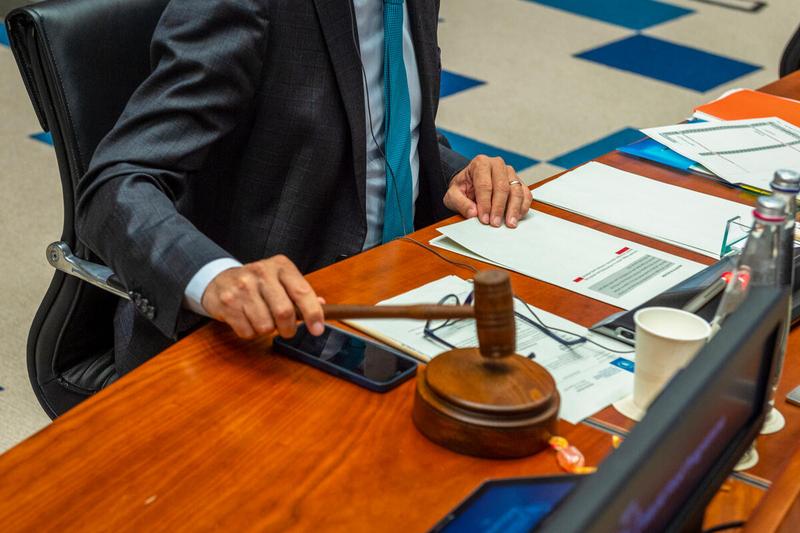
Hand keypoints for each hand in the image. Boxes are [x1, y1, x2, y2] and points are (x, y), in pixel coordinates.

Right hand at [201, 255, 324, 339]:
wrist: (219, 279)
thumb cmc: (257, 283)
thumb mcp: (280, 279)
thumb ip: (300, 292)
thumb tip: (322, 305)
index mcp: (280, 266)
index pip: (302, 291)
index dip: (313, 313)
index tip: (317, 329)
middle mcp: (261, 272)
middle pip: (284, 312)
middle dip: (288, 328)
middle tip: (287, 330)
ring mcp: (243, 287)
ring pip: (265, 325)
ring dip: (267, 330)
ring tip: (262, 319)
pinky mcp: (228, 302)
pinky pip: (247, 331)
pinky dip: (251, 332)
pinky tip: (247, 319)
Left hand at [443, 155, 532, 227]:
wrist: (470, 184)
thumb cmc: (463, 188)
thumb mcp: (452, 195)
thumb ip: (460, 203)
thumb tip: (473, 212)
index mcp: (480, 163)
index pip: (485, 185)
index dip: (485, 204)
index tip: (484, 219)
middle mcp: (497, 165)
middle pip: (502, 187)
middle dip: (499, 207)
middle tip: (495, 223)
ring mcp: (510, 173)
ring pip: (517, 190)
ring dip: (514, 208)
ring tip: (509, 223)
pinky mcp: (518, 182)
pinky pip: (526, 194)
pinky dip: (523, 206)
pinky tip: (516, 217)